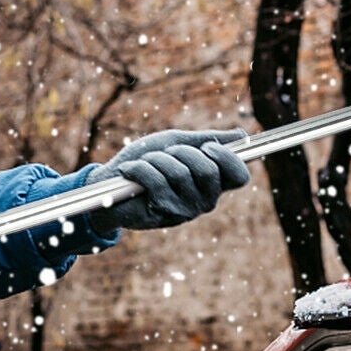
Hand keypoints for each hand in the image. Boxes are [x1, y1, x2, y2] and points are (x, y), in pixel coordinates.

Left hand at [87, 129, 249, 229]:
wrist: (108, 184)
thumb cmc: (147, 161)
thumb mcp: (178, 144)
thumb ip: (206, 140)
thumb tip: (241, 136)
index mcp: (213, 184)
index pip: (240, 176)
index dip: (228, 158)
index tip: (207, 146)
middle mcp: (205, 201)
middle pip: (208, 170)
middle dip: (182, 151)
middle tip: (167, 152)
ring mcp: (185, 211)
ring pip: (180, 173)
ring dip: (157, 158)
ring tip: (145, 161)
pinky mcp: (162, 214)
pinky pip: (156, 180)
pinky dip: (139, 167)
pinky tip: (129, 171)